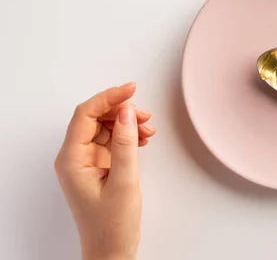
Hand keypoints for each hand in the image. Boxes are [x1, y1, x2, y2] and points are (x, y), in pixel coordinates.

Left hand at [54, 82, 155, 259]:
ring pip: (104, 127)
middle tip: (144, 114)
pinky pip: (111, 140)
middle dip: (120, 110)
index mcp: (71, 159)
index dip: (108, 97)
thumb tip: (126, 112)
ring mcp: (85, 161)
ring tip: (148, 129)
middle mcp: (74, 157)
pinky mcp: (98, 166)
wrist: (112, 251)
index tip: (131, 89)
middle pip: (94, 117)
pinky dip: (127, 135)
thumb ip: (125, 143)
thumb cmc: (113, 225)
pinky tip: (143, 139)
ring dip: (127, 123)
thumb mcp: (124, 181)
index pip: (85, 114)